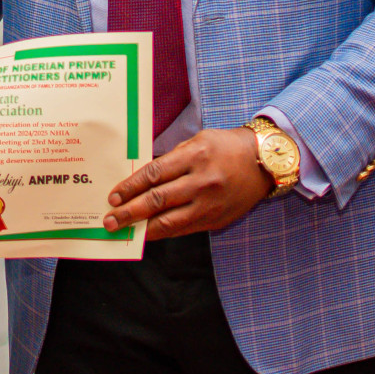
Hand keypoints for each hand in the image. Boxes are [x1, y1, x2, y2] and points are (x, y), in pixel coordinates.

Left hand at [102, 128, 272, 239]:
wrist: (263, 163)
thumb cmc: (226, 147)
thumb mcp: (198, 141)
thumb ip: (172, 158)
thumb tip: (143, 177)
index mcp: (195, 156)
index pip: (154, 174)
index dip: (131, 186)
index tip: (114, 196)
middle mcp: (202, 182)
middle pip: (158, 200)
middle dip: (130, 212)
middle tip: (111, 220)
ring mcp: (209, 204)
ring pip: (170, 221)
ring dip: (143, 228)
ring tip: (126, 231)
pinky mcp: (216, 220)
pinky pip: (184, 229)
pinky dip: (164, 232)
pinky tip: (149, 233)